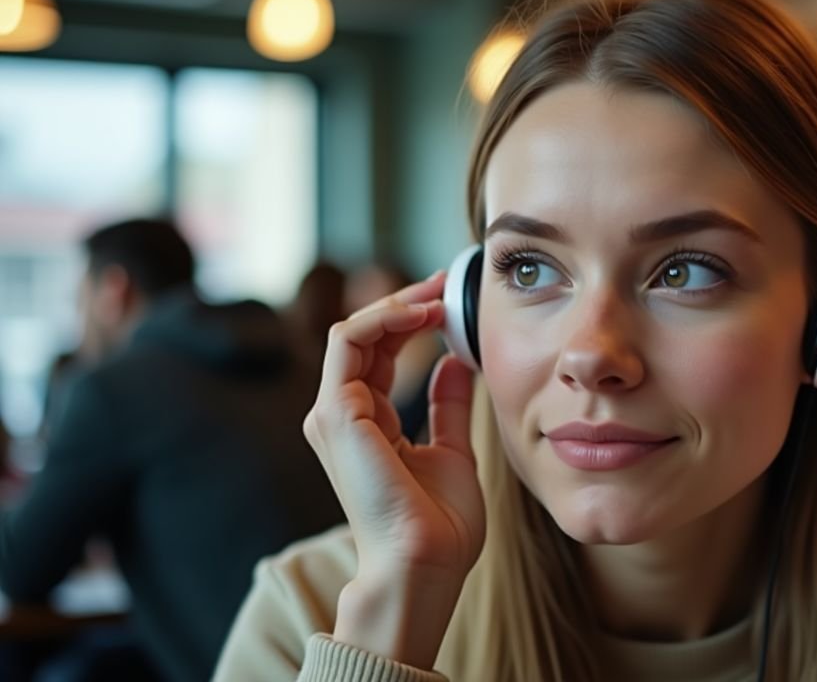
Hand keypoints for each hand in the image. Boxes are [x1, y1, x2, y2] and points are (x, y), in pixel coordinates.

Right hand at [303, 272, 483, 666]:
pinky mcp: (336, 414)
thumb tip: (454, 364)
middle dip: (405, 303)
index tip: (449, 300)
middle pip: (363, 337)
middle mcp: (341, 416)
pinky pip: (347, 344)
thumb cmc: (440, 525)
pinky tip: (422, 316)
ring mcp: (333, 415)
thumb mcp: (454, 451)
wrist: (425, 564)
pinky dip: (382, 321)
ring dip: (394, 306)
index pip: (378, 353)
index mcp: (366, 425)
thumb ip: (449, 406)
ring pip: (350, 332)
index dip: (411, 320)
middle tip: (446, 281)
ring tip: (436, 296)